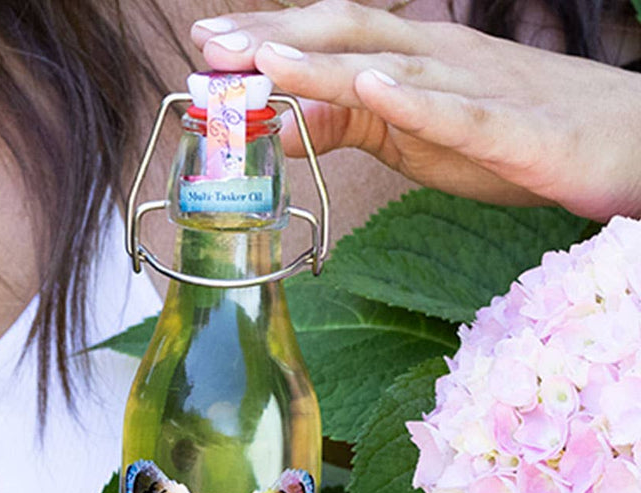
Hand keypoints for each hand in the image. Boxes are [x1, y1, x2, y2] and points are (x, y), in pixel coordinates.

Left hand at [192, 0, 640, 220]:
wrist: (615, 139)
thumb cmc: (510, 132)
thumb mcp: (412, 134)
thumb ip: (351, 124)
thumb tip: (282, 124)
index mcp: (412, 59)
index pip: (330, 37)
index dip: (268, 39)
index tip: (210, 49)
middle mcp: (437, 59)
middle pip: (347, 35)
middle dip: (275, 39)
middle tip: (212, 47)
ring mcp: (475, 87)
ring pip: (392, 67)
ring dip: (325, 62)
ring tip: (265, 60)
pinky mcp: (513, 129)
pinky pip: (461, 112)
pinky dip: (415, 99)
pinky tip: (374, 88)